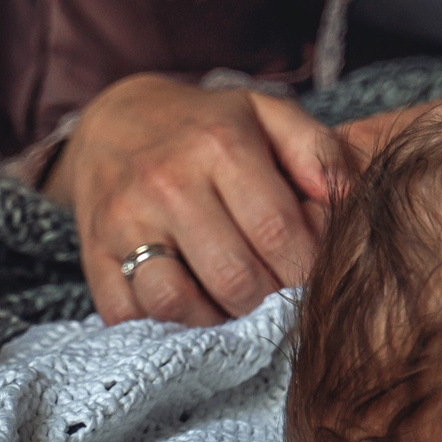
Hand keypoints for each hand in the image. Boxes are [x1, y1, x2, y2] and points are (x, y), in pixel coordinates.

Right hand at [54, 73, 349, 326]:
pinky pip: (130, 314)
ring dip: (217, 321)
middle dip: (269, 303)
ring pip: (176, 303)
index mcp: (221, 144)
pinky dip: (165, 326)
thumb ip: (318, 150)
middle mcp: (168, 182)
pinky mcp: (93, 255)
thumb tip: (348, 201)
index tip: (318, 282)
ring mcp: (124, 221)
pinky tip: (193, 310)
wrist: (114, 122)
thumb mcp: (267, 114)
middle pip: (234, 277)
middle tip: (282, 302)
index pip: (277, 230)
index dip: (306, 269)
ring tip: (238, 309)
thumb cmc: (208, 126)